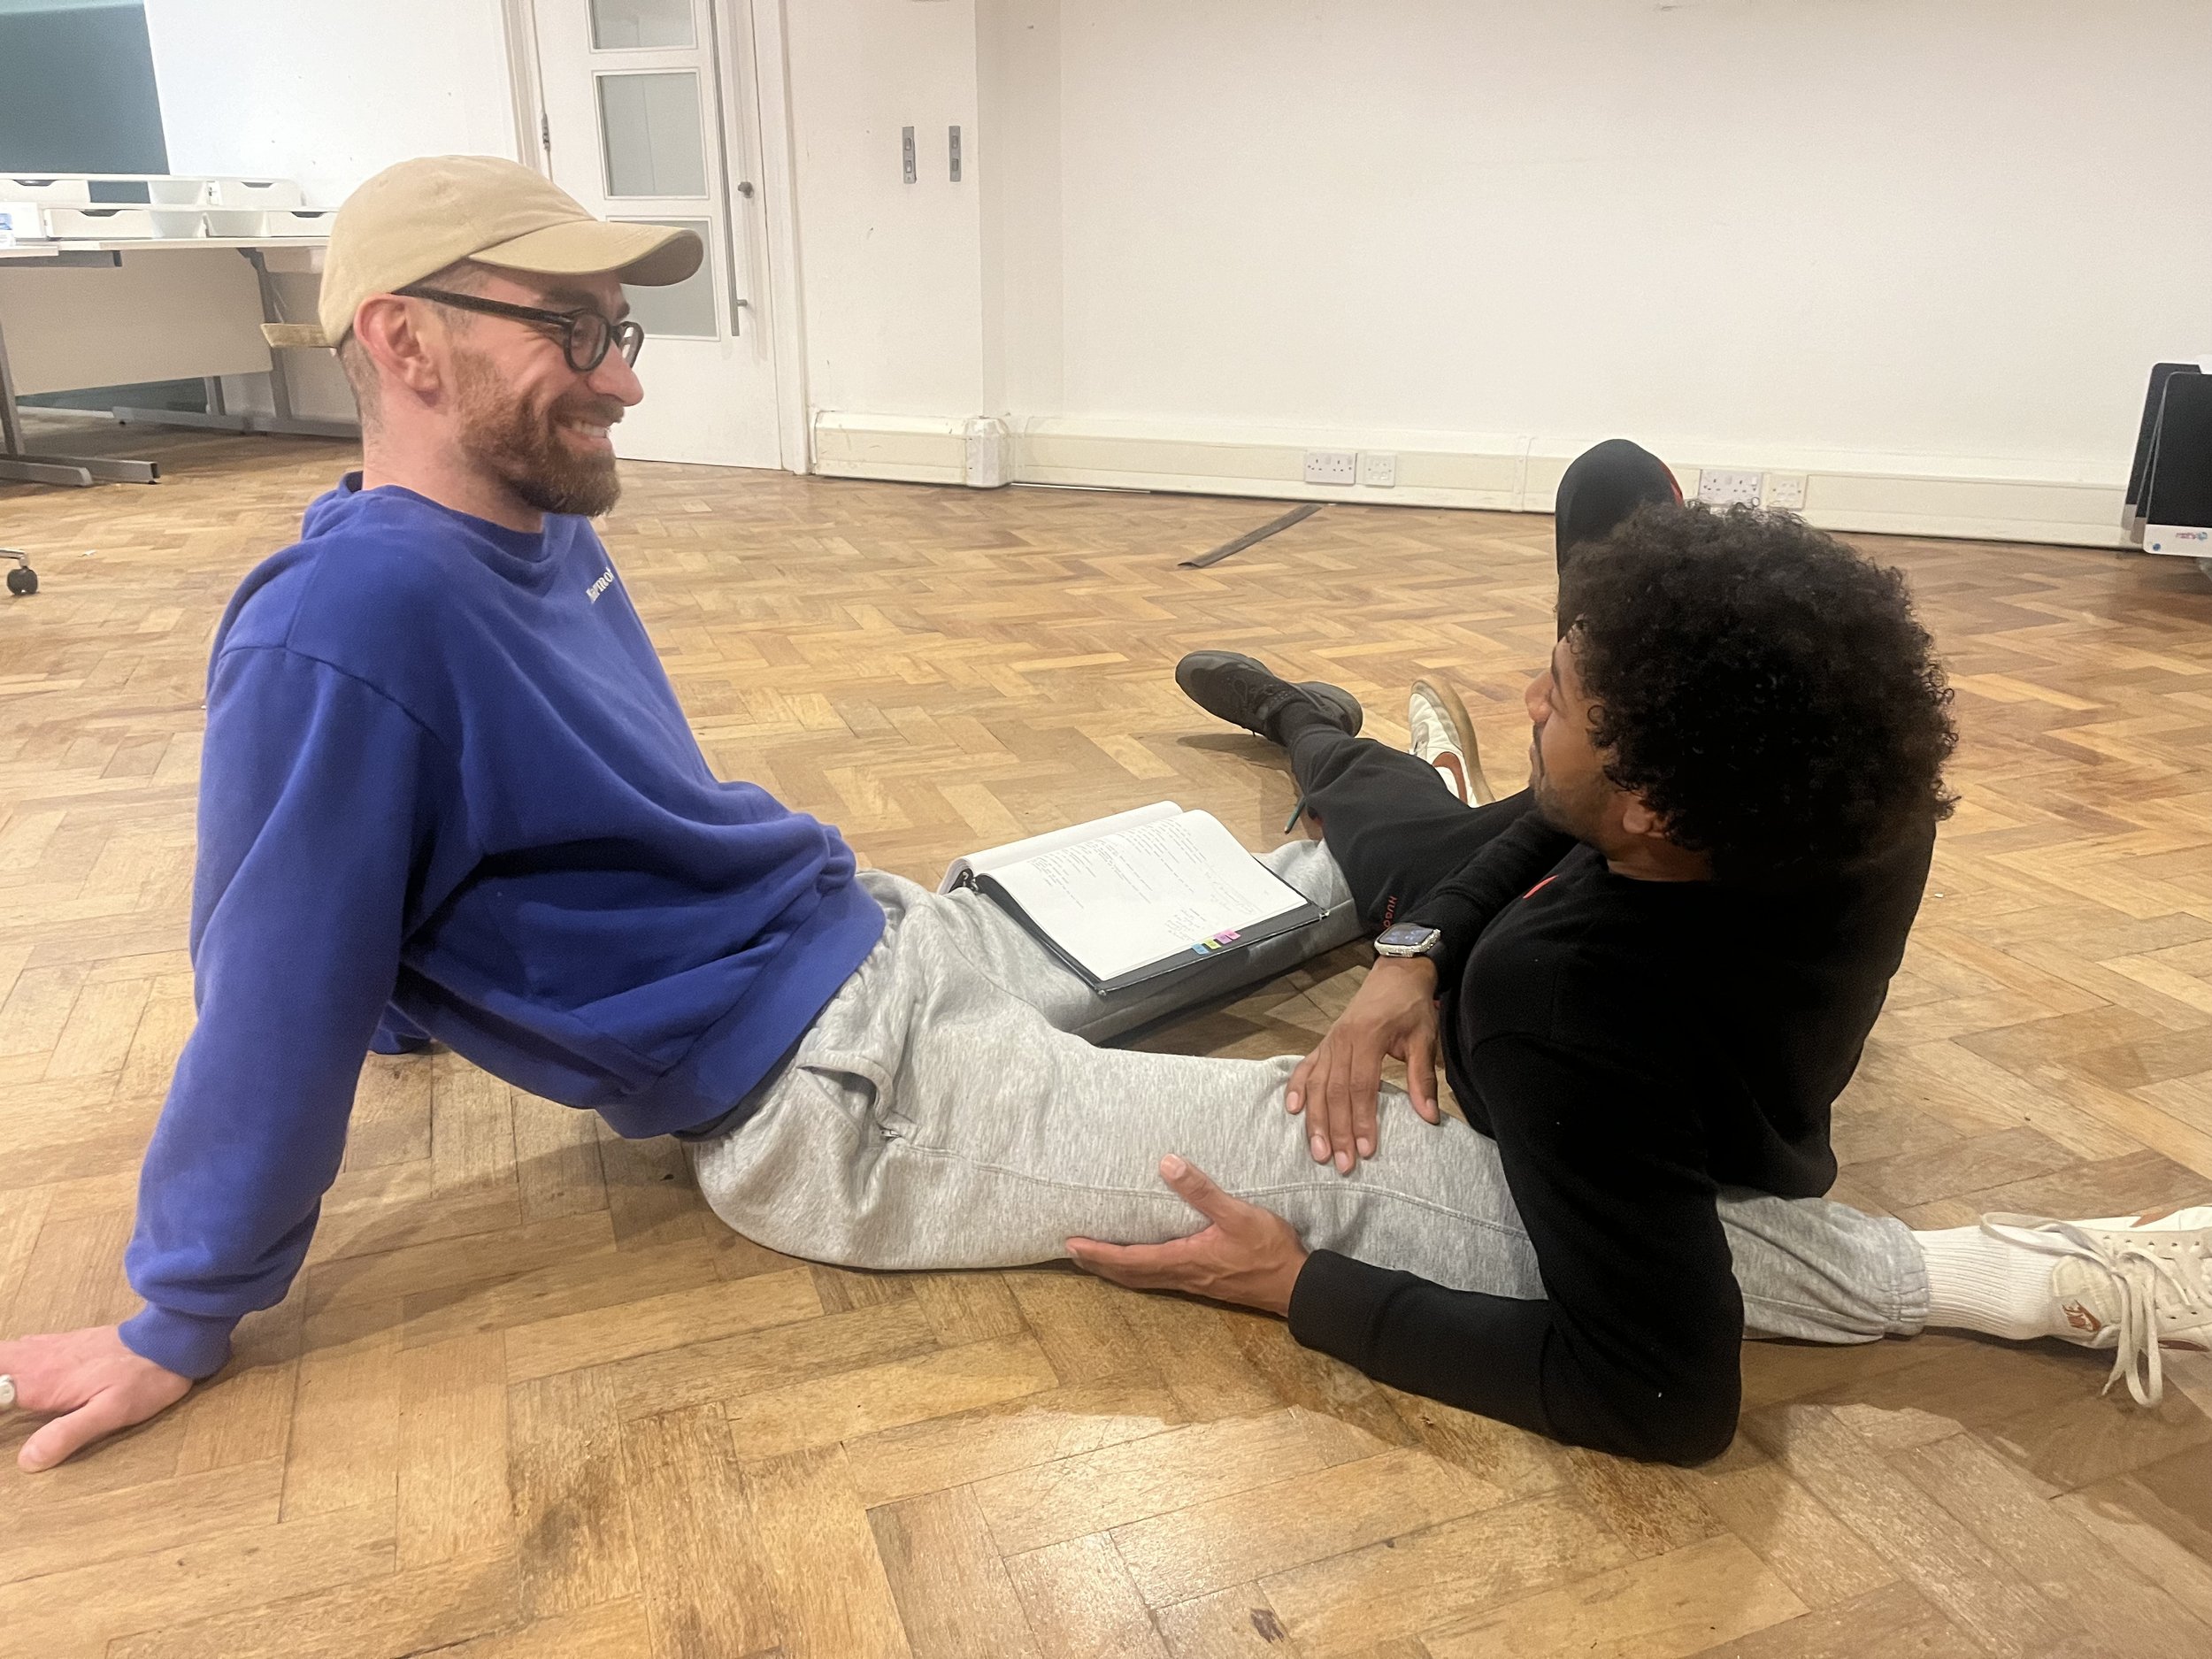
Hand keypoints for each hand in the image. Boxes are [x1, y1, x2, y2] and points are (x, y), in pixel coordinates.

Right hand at [1, 1325, 192, 1471]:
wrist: (170, 1341)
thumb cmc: (142, 1380)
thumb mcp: (108, 1414)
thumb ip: (67, 1435)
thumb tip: (27, 1460)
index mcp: (41, 1382)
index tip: (2, 1422)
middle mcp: (39, 1360)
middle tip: (1, 1400)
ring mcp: (51, 1347)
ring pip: (5, 1353)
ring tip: (3, 1391)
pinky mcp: (65, 1342)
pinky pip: (23, 1347)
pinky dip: (9, 1360)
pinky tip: (14, 1373)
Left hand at [1066, 1155, 1307, 1316]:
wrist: (1294, 1286)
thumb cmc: (1268, 1250)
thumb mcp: (1237, 1214)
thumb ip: (1202, 1191)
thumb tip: (1167, 1164)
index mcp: (1183, 1259)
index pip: (1129, 1259)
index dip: (1098, 1253)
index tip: (1072, 1244)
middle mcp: (1181, 1275)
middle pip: (1128, 1275)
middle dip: (1098, 1263)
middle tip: (1071, 1251)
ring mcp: (1191, 1282)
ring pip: (1142, 1280)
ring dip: (1115, 1270)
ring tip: (1096, 1258)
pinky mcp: (1202, 1283)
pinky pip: (1158, 1280)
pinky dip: (1137, 1272)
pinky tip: (1141, 1263)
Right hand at [1286, 955, 1441, 1171]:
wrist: (1396, 974)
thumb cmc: (1411, 1007)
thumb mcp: (1424, 1038)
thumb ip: (1423, 1078)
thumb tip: (1429, 1117)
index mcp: (1367, 1037)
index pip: (1361, 1087)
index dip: (1362, 1120)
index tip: (1366, 1150)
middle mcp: (1342, 1041)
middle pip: (1334, 1092)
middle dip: (1337, 1131)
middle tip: (1341, 1164)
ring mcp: (1329, 1042)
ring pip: (1316, 1085)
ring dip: (1315, 1120)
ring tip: (1318, 1151)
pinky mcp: (1325, 1043)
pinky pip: (1305, 1068)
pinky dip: (1297, 1088)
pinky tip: (1293, 1110)